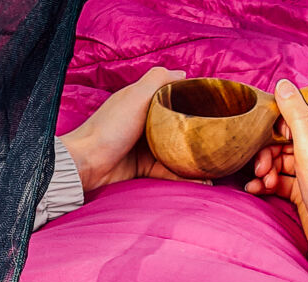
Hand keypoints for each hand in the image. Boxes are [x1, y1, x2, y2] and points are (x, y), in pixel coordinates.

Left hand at [59, 67, 202, 191]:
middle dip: (197, 135)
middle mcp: (145, 124)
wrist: (87, 164)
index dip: (192, 102)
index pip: (173, 99)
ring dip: (195, 161)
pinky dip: (185, 178)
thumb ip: (157, 80)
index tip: (214, 107)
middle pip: (177, 128)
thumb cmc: (110, 127)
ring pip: (176, 153)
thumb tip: (183, 74)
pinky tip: (203, 182)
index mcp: (143, 103)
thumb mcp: (135, 96)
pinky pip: (169, 173)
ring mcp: (145, 148)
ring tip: (216, 167)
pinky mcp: (143, 169)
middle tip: (220, 139)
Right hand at [244, 79, 307, 241]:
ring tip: (262, 182)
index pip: (295, 115)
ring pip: (279, 160)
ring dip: (266, 169)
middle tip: (260, 168)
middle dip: (267, 152)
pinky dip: (266, 183)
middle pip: (283, 139)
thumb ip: (295, 115)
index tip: (266, 138)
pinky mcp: (302, 189)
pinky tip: (256, 190)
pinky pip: (279, 180)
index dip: (276, 126)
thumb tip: (283, 83)